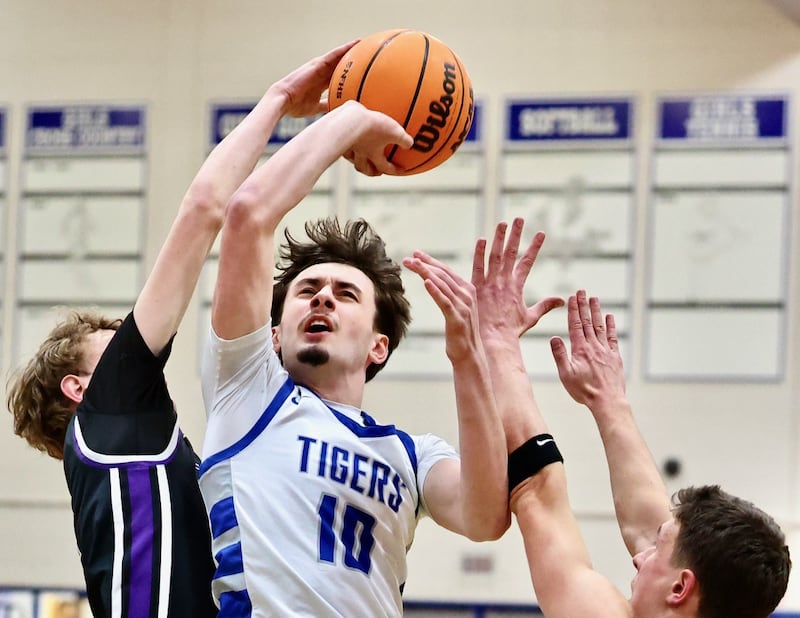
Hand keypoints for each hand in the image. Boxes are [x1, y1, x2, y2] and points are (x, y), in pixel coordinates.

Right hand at [270, 40, 357, 117]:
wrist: (283, 100)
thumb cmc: (295, 106)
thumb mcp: (316, 107)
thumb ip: (326, 105)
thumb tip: (337, 109)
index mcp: (321, 84)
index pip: (337, 77)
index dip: (347, 75)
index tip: (358, 74)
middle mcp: (321, 73)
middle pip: (339, 65)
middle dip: (350, 61)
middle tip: (365, 56)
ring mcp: (319, 67)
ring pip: (338, 57)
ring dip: (350, 50)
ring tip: (363, 44)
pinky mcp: (317, 64)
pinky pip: (333, 55)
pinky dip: (344, 49)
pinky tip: (355, 44)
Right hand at [338, 102, 412, 175]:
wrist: (349, 118)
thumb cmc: (372, 127)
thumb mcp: (394, 131)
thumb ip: (404, 139)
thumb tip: (410, 144)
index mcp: (373, 154)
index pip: (385, 167)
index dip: (393, 170)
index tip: (401, 171)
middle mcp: (359, 152)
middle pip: (364, 168)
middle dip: (371, 171)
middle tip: (378, 171)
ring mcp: (348, 145)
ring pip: (351, 158)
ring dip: (357, 160)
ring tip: (360, 156)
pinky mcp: (339, 134)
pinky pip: (343, 142)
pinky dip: (346, 144)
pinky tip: (348, 137)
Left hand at [402, 251, 482, 364]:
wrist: (470, 354)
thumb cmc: (460, 332)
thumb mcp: (455, 309)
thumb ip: (448, 294)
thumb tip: (433, 282)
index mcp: (467, 290)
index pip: (446, 270)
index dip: (431, 261)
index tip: (416, 254)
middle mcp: (467, 294)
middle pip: (443, 274)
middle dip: (425, 264)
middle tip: (409, 258)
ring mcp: (463, 306)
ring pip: (442, 284)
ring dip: (426, 272)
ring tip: (413, 264)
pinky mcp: (457, 318)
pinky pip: (444, 302)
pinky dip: (435, 291)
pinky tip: (425, 282)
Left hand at [473, 218, 562, 341]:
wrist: (494, 340)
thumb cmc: (511, 331)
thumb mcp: (531, 317)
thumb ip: (545, 306)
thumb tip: (562, 300)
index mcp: (517, 287)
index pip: (528, 262)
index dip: (535, 247)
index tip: (541, 233)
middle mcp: (505, 282)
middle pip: (511, 253)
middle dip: (516, 235)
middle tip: (519, 218)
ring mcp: (490, 283)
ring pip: (495, 256)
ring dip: (499, 238)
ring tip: (503, 223)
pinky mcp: (477, 287)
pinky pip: (477, 267)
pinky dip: (479, 254)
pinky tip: (482, 240)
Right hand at [549, 290, 625, 408]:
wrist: (607, 401)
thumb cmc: (584, 390)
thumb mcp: (565, 375)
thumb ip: (560, 355)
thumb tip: (554, 338)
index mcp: (580, 349)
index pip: (575, 325)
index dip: (573, 310)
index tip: (572, 297)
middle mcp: (593, 346)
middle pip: (588, 321)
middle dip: (584, 305)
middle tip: (582, 291)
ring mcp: (605, 350)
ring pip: (600, 326)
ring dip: (597, 311)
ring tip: (595, 298)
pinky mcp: (615, 357)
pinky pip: (612, 337)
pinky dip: (610, 326)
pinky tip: (610, 317)